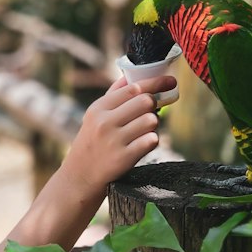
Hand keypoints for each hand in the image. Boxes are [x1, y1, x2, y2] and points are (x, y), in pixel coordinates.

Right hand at [62, 74, 176, 197]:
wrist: (80, 177)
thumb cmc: (92, 143)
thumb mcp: (94, 116)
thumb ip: (113, 95)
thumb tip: (132, 74)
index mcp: (99, 108)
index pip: (133, 87)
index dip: (155, 82)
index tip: (170, 81)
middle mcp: (105, 122)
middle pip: (145, 101)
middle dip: (153, 106)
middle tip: (150, 113)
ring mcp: (115, 141)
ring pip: (151, 121)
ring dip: (152, 126)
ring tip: (141, 132)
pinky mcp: (124, 158)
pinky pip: (152, 140)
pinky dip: (151, 141)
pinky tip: (141, 145)